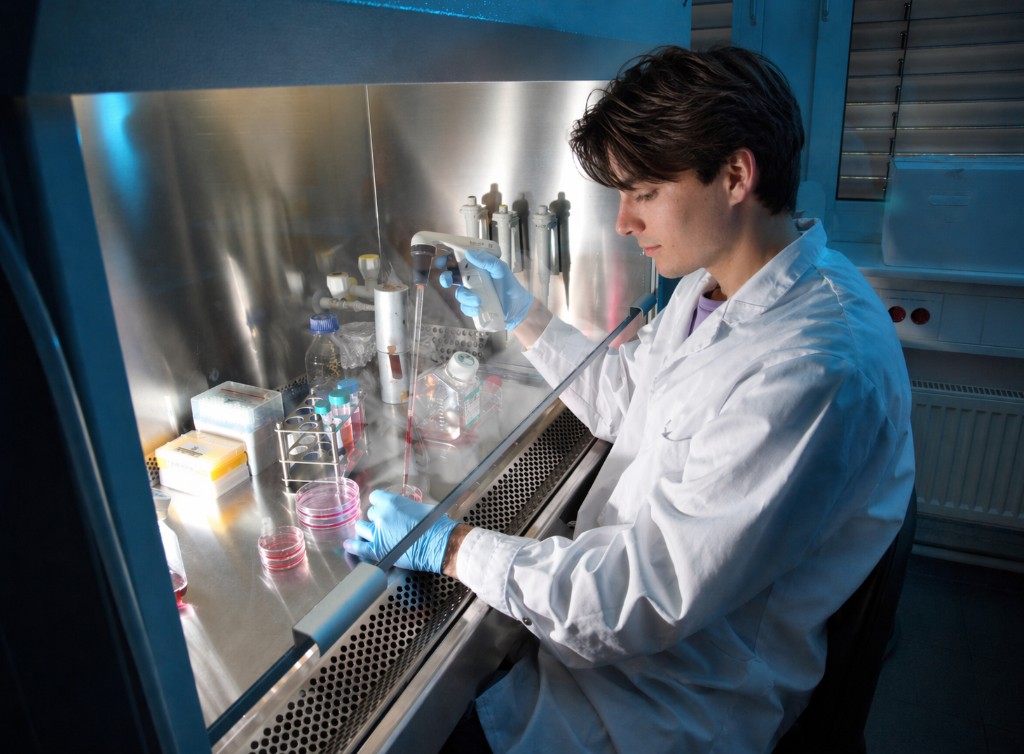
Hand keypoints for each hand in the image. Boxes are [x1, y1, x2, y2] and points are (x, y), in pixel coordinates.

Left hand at [343, 490, 457, 573]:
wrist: (439, 543)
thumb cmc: (436, 525)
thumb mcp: (421, 507)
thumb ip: (406, 507)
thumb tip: (404, 511)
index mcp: (391, 502)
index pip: (375, 497)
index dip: (379, 503)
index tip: (382, 508)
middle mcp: (381, 515)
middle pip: (369, 514)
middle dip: (376, 519)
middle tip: (386, 525)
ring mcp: (378, 533)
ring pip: (361, 528)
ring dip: (367, 531)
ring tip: (373, 535)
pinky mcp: (378, 550)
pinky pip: (359, 547)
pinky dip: (353, 546)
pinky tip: (349, 546)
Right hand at [439, 249, 533, 330]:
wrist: (517, 308)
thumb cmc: (510, 285)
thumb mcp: (500, 269)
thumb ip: (487, 260)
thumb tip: (469, 253)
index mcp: (476, 267)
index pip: (457, 260)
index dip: (446, 258)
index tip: (441, 261)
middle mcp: (471, 280)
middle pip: (451, 277)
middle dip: (445, 278)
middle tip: (447, 281)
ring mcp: (471, 294)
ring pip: (459, 293)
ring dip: (465, 297)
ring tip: (478, 300)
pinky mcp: (473, 307)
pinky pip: (465, 307)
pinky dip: (470, 308)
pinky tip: (479, 308)